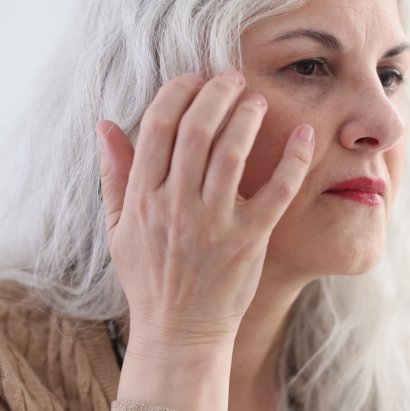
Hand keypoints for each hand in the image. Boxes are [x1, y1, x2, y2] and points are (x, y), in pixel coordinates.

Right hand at [96, 71, 313, 410]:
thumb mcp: (119, 229)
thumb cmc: (150, 279)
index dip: (176, 93)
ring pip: (232, 153)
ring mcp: (213, 223)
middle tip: (232, 77)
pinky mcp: (249, 240)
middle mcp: (175, 206)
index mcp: (143, 198)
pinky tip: (305, 137)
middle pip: (195, 130)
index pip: (157, 127)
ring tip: (258, 99)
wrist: (179, 333)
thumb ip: (114, 175)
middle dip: (215, 94)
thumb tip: (104, 125)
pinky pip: (276, 191)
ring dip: (247, 117)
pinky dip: (294, 161)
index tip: (193, 78)